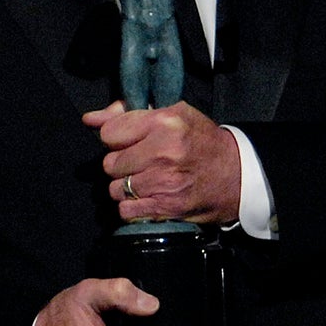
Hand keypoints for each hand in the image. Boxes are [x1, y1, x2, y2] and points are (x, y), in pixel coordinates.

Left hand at [85, 100, 240, 224]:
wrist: (237, 175)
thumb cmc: (201, 141)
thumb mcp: (173, 115)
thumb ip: (127, 114)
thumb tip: (89, 119)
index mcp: (165, 122)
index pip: (109, 134)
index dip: (116, 139)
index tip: (130, 142)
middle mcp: (163, 152)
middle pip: (109, 164)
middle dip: (122, 165)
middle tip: (142, 163)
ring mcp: (163, 182)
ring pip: (116, 189)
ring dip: (127, 187)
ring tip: (148, 180)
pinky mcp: (165, 207)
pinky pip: (126, 210)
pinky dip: (134, 207)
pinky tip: (150, 197)